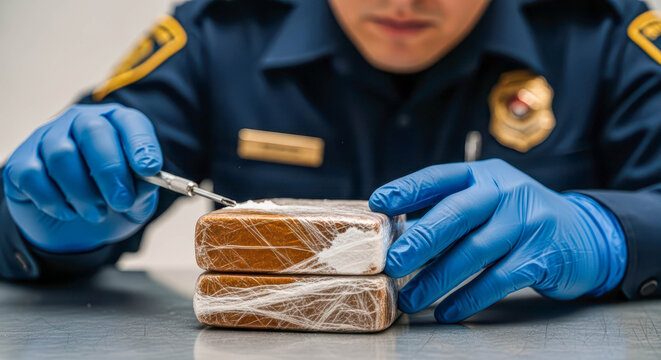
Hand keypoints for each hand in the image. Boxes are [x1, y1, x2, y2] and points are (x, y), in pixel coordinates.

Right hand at [3, 103, 162, 252]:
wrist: (74, 230)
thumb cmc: (110, 204)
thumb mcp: (136, 203)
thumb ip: (143, 191)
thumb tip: (145, 181)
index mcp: (117, 125)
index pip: (130, 123)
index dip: (140, 144)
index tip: (149, 169)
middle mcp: (81, 122)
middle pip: (93, 131)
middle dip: (110, 170)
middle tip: (121, 201)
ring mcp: (48, 138)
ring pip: (62, 155)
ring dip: (83, 192)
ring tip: (96, 213)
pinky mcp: (21, 161)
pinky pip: (33, 175)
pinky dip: (54, 200)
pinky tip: (68, 212)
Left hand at [369, 159, 626, 322]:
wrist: (586, 236)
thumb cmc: (518, 221)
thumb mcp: (487, 204)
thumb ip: (448, 214)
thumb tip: (396, 236)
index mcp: (483, 176)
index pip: (439, 177)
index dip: (407, 189)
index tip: (378, 203)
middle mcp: (506, 192)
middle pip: (458, 212)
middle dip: (421, 238)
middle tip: (393, 263)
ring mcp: (528, 222)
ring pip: (476, 251)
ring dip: (438, 279)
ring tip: (411, 300)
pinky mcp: (544, 254)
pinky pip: (500, 280)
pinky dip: (470, 298)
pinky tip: (448, 312)